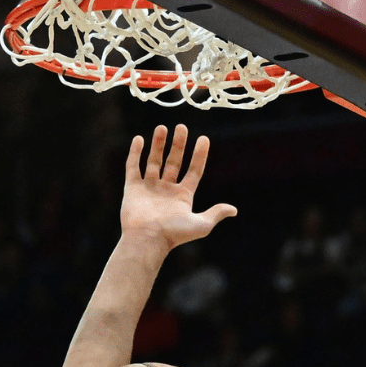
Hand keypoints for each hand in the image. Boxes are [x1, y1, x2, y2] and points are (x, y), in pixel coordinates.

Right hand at [121, 125, 236, 248]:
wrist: (148, 239)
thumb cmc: (174, 234)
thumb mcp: (201, 224)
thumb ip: (215, 213)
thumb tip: (233, 210)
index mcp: (183, 196)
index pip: (194, 171)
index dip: (199, 155)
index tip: (204, 139)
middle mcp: (166, 190)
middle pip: (174, 162)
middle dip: (178, 144)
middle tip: (181, 127)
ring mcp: (149, 188)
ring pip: (154, 161)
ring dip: (158, 145)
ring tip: (162, 127)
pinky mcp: (132, 189)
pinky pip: (133, 167)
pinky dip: (135, 153)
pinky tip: (139, 139)